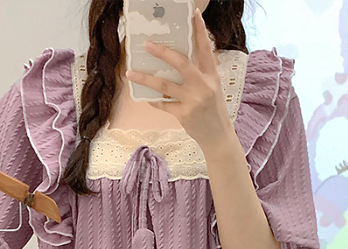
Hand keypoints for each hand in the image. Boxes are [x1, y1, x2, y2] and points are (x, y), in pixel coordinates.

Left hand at [125, 9, 232, 151]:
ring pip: (164, 85)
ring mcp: (193, 99)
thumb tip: (174, 64)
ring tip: (130, 73)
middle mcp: (203, 85)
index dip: (200, 31)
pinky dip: (154, 101)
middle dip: (162, 52)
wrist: (217, 135)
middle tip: (147, 44)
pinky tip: (147, 98)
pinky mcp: (184, 114)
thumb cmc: (212, 110)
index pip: (205, 48)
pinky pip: (163, 104)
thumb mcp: (212, 88)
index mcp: (211, 75)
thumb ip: (198, 75)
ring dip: (145, 79)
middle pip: (180, 63)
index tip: (193, 15)